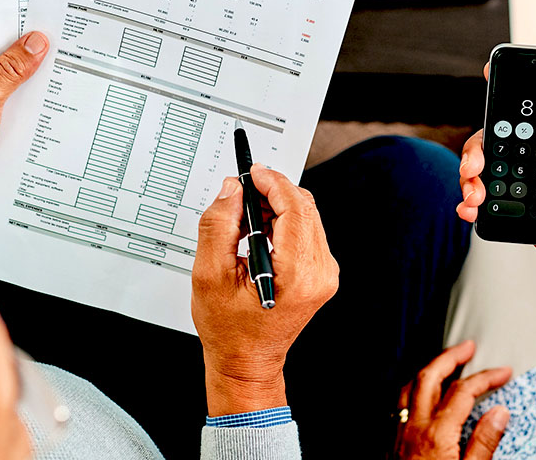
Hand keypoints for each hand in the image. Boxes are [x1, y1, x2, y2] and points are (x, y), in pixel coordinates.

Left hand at [0, 18, 48, 198]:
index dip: (25, 24)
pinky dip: (27, 89)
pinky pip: (12, 84)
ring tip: (56, 75)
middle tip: (63, 53)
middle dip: (33, 50)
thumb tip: (36, 42)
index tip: (55, 27)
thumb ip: (9, 70)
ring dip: (32, 73)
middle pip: (6, 43)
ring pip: (12, 65)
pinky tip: (43, 95)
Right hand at [192, 164, 338, 415]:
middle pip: (304, 208)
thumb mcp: (210, 274)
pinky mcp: (322, 274)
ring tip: (245, 217)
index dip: (272, 182)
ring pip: (307, 217)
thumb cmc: (229, 329)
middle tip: (242, 192)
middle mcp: (319, 272)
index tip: (252, 172)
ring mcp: (325, 274)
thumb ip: (219, 225)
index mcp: (297, 273)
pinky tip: (260, 233)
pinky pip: (307, 232)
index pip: (294, 207)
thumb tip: (232, 190)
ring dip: (278, 207)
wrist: (247, 363)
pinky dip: (284, 223)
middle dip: (273, 192)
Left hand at [396, 341, 510, 459]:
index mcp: (437, 433)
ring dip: (429, 369)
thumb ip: (484, 443)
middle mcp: (415, 427)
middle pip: (430, 377)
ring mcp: (399, 433)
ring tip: (444, 362)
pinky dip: (413, 388)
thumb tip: (500, 413)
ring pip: (410, 386)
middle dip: (450, 357)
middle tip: (467, 347)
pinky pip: (400, 403)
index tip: (502, 373)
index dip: (486, 377)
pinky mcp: (391, 442)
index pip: (463, 392)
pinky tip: (421, 392)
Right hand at [456, 66, 535, 288]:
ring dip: (472, 179)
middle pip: (499, 143)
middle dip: (478, 151)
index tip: (491, 82)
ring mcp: (530, 186)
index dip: (509, 99)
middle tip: (474, 166)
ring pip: (490, 172)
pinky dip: (473, 203)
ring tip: (473, 195)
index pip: (532, 116)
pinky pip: (490, 202)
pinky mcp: (520, 212)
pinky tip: (470, 208)